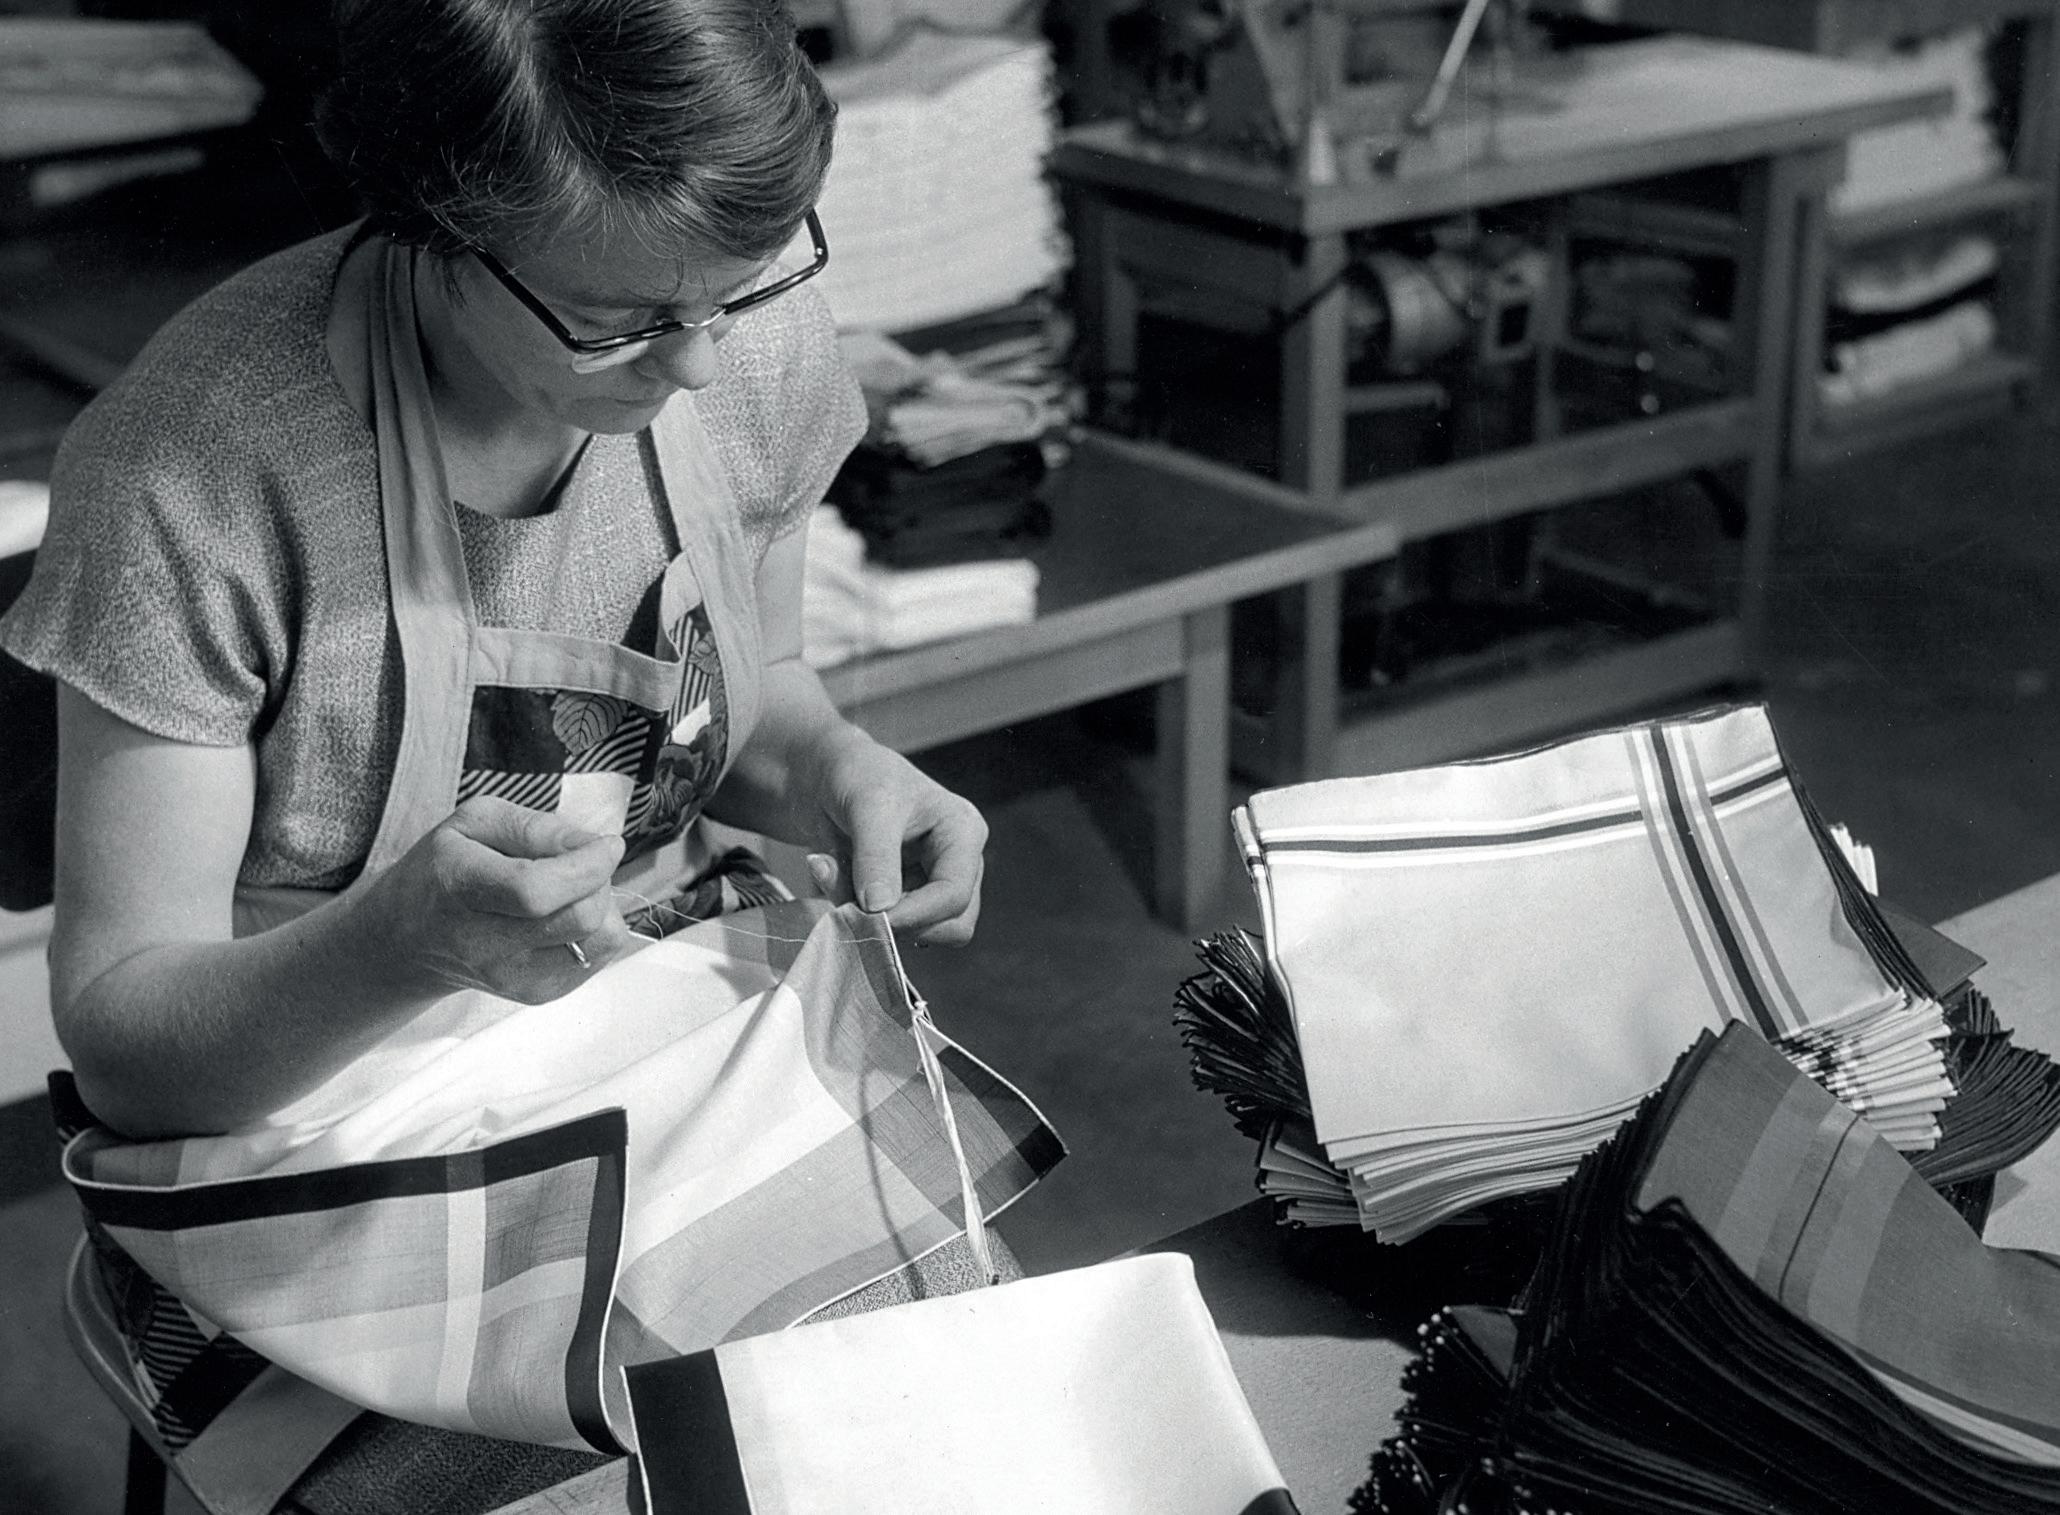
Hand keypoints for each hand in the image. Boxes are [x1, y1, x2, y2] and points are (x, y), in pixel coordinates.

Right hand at [356, 796, 632, 1002]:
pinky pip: (598, 958)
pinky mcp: (536, 993)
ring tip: (573, 890)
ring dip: (603, 906)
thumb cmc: (444, 869)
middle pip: (579, 918)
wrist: (409, 938)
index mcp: (460, 887)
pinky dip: (596, 929)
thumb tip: (591, 845)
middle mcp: (483, 943)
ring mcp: (512, 977)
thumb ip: (534, 827)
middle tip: (583, 862)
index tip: (606, 843)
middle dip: (600, 880)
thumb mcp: (474, 823)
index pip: (537, 890)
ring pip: (599, 942)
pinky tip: (564, 915)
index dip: (587, 865)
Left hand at [804, 735, 987, 945]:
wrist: (823, 776)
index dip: (914, 915)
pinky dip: (858, 913)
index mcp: (963, 833)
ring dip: (874, 918)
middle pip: (951, 925)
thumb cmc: (857, 774)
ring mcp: (932, 884)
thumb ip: (876, 857)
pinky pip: (889, 926)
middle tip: (850, 900)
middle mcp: (958, 863)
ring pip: (919, 933)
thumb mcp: (867, 806)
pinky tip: (836, 878)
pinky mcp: (906, 898)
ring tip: (836, 877)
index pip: (954, 894)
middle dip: (899, 922)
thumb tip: (881, 909)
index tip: (867, 916)